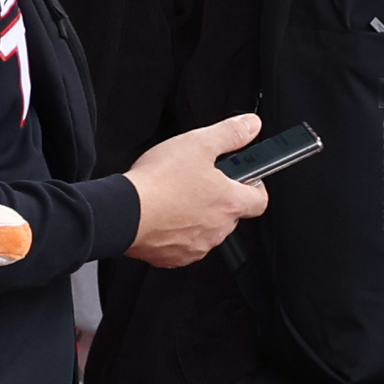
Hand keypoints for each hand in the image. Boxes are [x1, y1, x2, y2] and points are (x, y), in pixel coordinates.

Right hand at [121, 114, 268, 269]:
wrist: (124, 212)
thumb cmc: (159, 181)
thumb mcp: (198, 143)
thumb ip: (230, 134)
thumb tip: (251, 126)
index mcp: (230, 203)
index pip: (260, 200)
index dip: (255, 186)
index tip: (245, 178)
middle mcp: (218, 229)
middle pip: (231, 214)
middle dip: (219, 198)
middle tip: (199, 180)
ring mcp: (197, 246)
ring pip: (207, 230)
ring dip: (198, 215)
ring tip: (176, 195)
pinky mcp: (174, 257)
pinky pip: (184, 244)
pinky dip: (177, 231)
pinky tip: (163, 213)